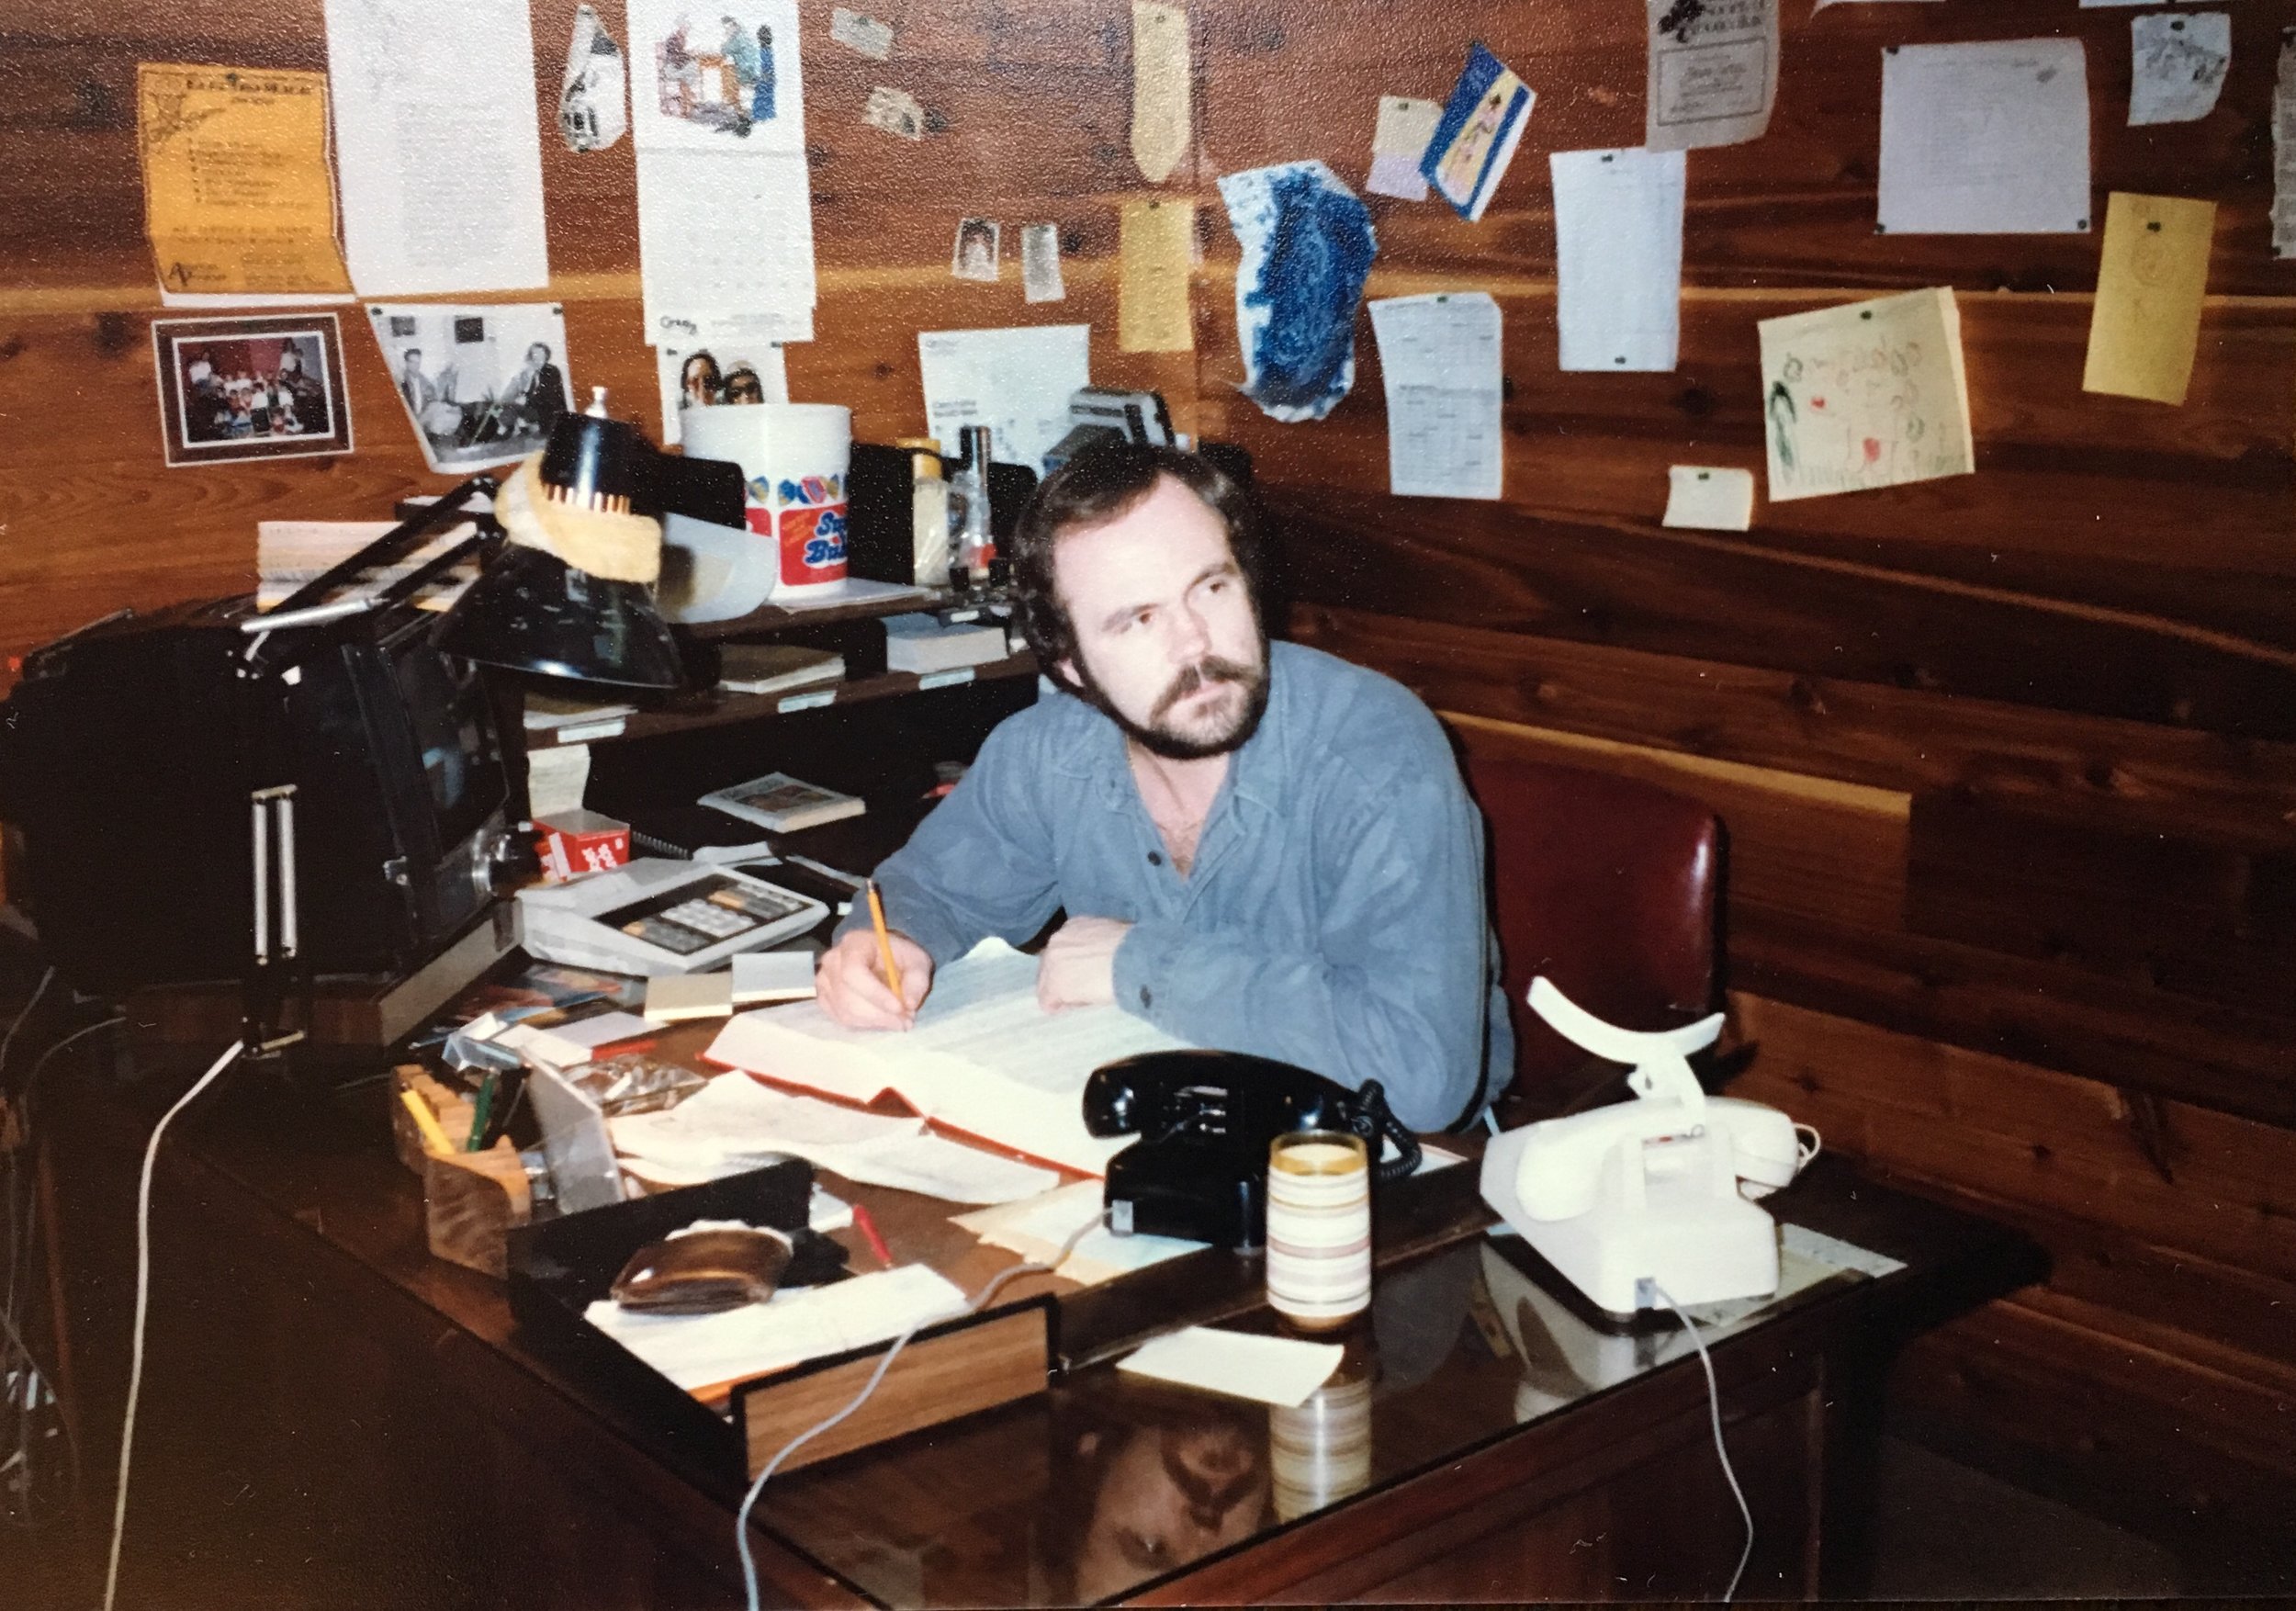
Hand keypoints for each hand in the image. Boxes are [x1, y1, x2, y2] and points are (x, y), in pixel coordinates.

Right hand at [816, 927, 932, 1028]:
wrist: (884, 957)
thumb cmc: (899, 957)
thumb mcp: (918, 961)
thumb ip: (917, 981)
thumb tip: (909, 1005)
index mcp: (854, 944)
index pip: (854, 972)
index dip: (875, 994)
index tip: (899, 1008)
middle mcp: (832, 960)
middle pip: (847, 997)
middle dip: (880, 1015)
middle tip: (906, 1022)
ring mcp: (824, 980)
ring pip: (845, 1012)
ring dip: (874, 1022)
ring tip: (899, 1022)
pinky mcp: (824, 998)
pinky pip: (841, 1019)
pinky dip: (864, 1024)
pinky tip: (881, 1019)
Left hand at [1035, 917, 1132, 1012]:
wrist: (1137, 959)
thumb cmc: (1135, 947)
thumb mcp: (1113, 934)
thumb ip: (1099, 943)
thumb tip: (1103, 956)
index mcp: (1074, 925)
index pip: (1062, 949)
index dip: (1073, 965)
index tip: (1088, 973)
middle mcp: (1058, 940)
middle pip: (1049, 966)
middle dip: (1063, 979)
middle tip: (1085, 989)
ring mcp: (1053, 963)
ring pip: (1046, 985)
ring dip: (1063, 993)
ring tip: (1087, 997)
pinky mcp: (1055, 984)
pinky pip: (1049, 1002)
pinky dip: (1061, 1007)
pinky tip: (1081, 1004)